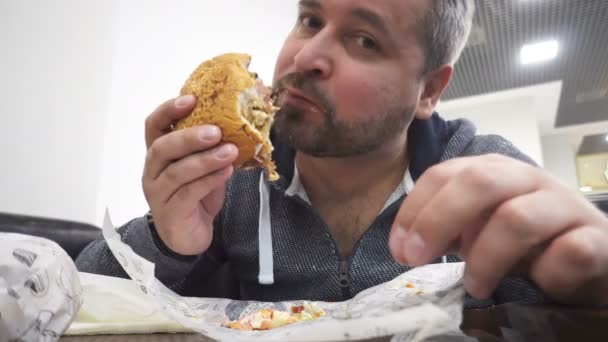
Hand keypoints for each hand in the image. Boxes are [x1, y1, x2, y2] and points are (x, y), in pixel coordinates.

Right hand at [142, 96, 237, 255]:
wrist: (189, 237)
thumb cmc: (196, 196)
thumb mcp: (203, 167)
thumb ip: (210, 148)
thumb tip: (239, 125)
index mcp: (158, 154)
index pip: (154, 125)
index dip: (169, 110)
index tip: (192, 99)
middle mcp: (153, 171)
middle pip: (162, 147)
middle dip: (189, 137)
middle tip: (216, 131)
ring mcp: (158, 192)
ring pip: (176, 172)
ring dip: (205, 159)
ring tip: (230, 151)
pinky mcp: (171, 212)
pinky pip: (188, 193)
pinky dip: (209, 180)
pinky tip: (226, 172)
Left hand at [389, 154, 607, 305]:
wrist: (592, 255)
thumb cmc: (527, 242)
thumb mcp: (479, 228)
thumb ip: (446, 227)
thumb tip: (408, 243)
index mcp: (494, 172)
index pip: (444, 174)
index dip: (415, 210)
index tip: (399, 248)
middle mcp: (528, 179)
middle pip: (479, 181)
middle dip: (438, 220)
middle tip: (416, 259)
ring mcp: (564, 205)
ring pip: (517, 218)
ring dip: (485, 259)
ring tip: (474, 286)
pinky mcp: (596, 239)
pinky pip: (568, 252)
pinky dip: (544, 274)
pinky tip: (537, 283)